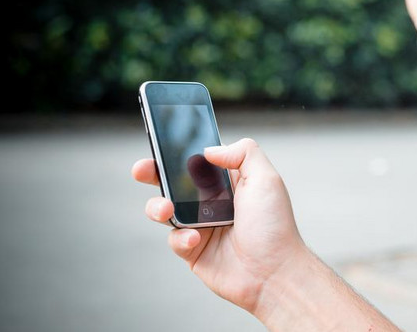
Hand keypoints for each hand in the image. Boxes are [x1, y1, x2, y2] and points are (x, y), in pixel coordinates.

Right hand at [131, 138, 306, 312]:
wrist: (274, 272)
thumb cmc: (274, 227)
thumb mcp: (266, 179)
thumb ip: (243, 153)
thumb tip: (210, 149)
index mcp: (230, 182)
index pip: (198, 161)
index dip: (179, 153)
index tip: (161, 144)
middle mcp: (213, 202)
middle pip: (174, 182)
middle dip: (153, 173)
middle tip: (142, 169)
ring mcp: (202, 226)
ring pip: (166, 210)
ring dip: (158, 206)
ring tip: (166, 209)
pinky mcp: (194, 251)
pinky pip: (174, 239)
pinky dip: (181, 238)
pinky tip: (196, 239)